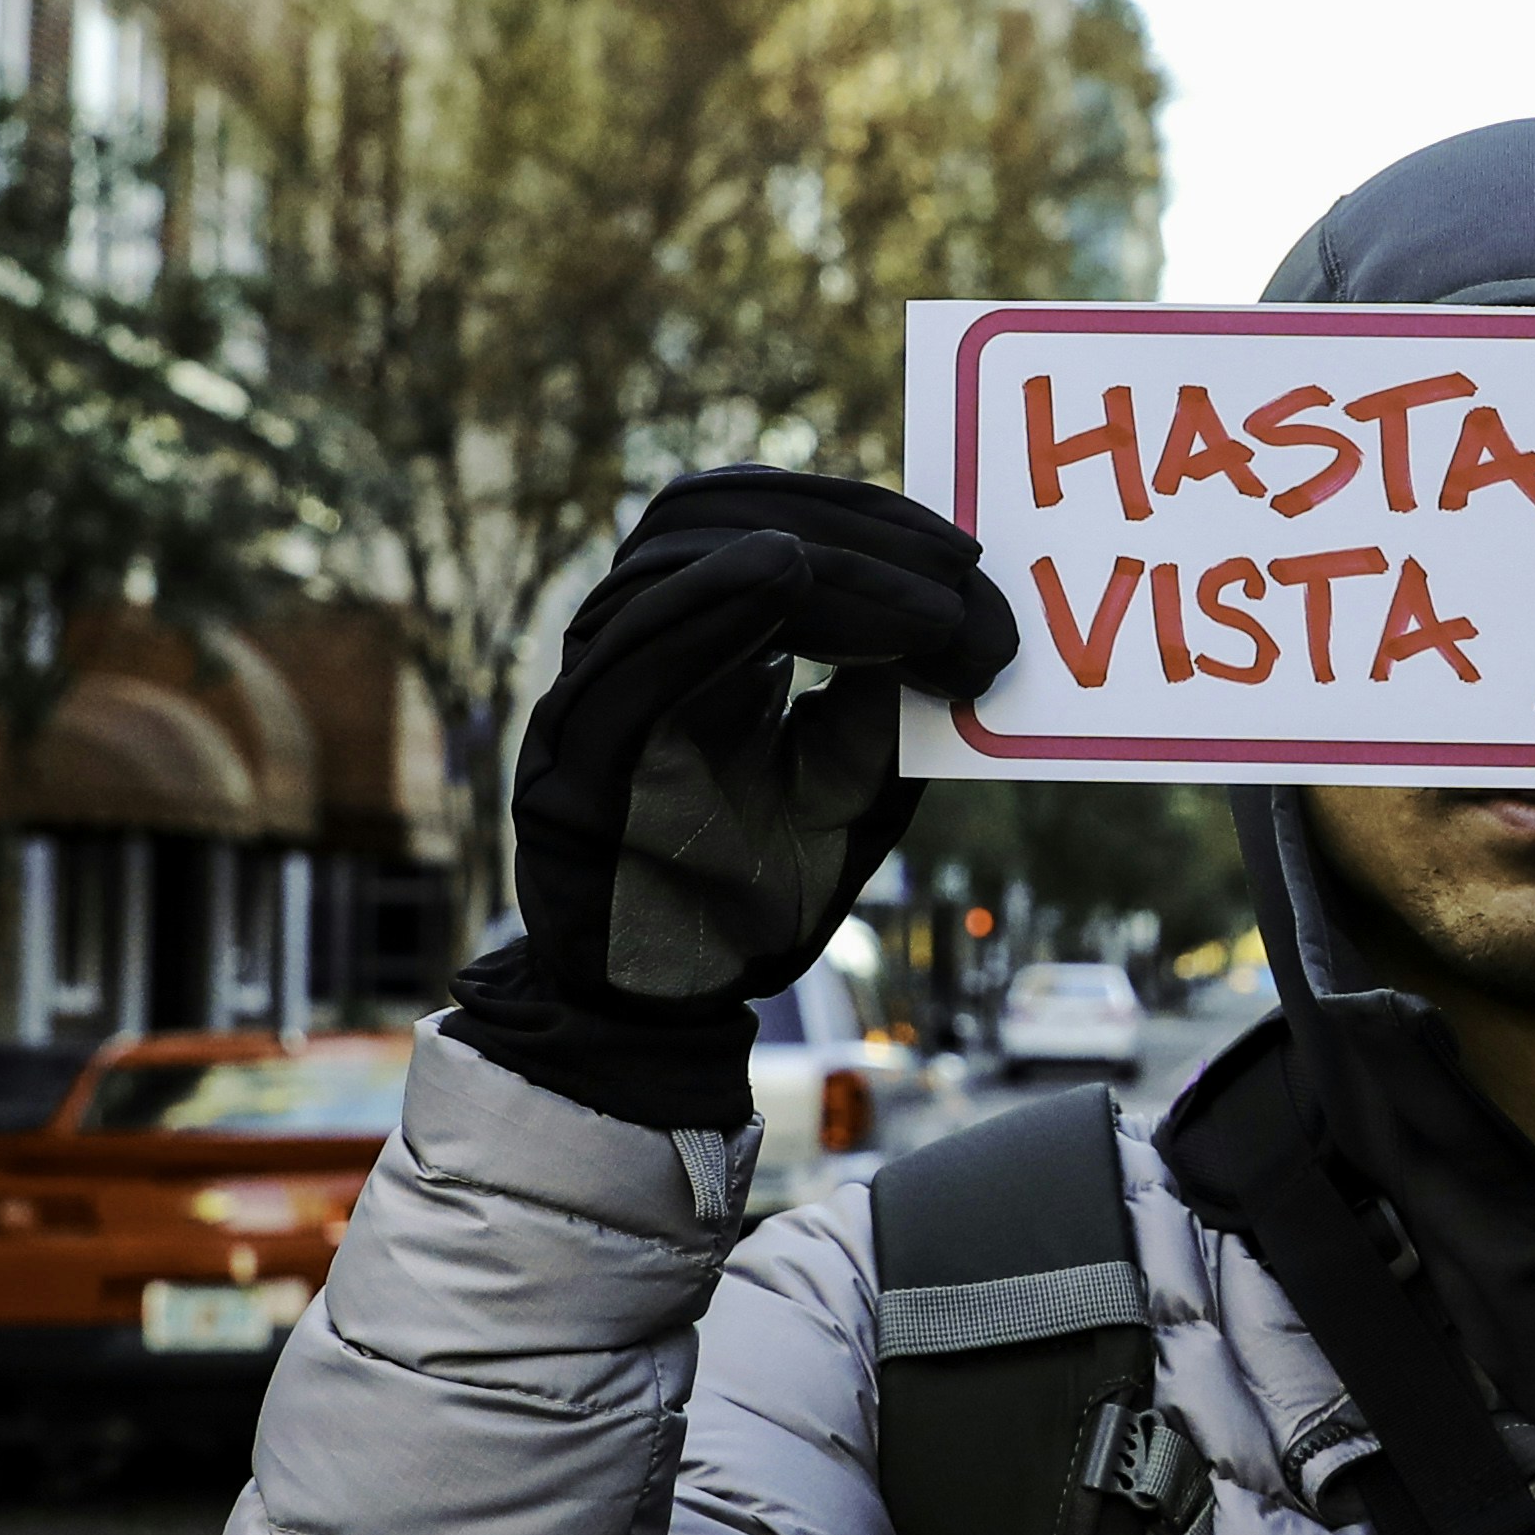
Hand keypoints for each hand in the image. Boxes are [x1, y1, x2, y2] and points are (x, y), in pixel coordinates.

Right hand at [451, 470, 1016, 1129]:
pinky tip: (787, 575)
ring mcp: (586, 699)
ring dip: (814, 563)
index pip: (750, 521)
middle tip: (962, 566)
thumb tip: (949, 610)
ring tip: (927, 606)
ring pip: (669, 565)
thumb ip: (879, 706)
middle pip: (708, 515)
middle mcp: (625, 652)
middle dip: (848, 524)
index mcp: (689, 644)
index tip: (966, 556)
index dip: (859, 517)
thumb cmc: (751, 902)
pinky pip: (627, 655)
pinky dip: (709, 601)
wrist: (662, 1019)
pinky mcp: (568, 763)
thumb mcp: (846, 791)